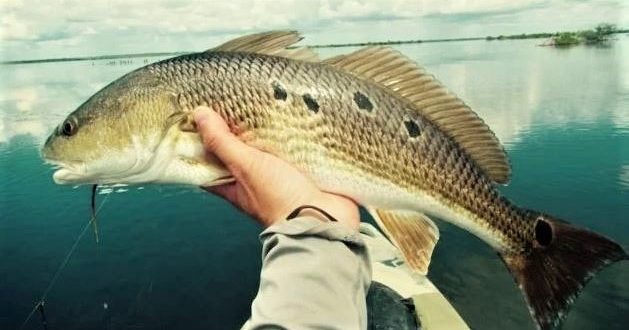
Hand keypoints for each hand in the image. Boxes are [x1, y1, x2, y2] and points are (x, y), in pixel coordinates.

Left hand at [193, 106, 359, 229]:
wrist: (324, 218)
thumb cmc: (280, 200)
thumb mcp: (246, 166)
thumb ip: (223, 143)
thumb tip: (199, 116)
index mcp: (234, 185)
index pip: (209, 163)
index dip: (201, 141)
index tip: (199, 117)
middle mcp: (255, 181)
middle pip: (239, 152)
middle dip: (238, 129)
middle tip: (234, 101)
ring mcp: (280, 176)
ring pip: (269, 148)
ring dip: (268, 130)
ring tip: (264, 101)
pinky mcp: (304, 171)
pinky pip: (295, 149)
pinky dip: (293, 135)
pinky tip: (293, 115)